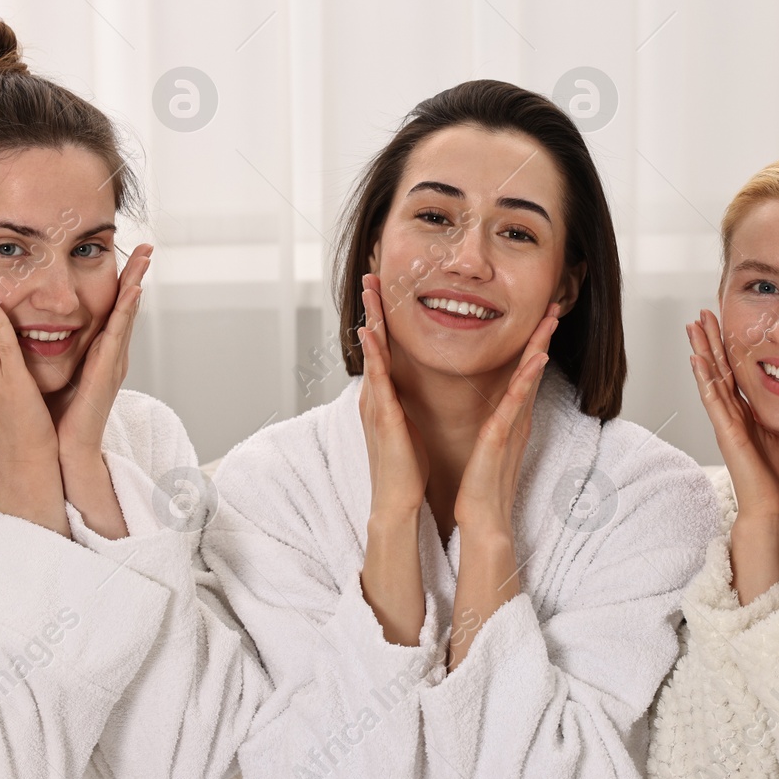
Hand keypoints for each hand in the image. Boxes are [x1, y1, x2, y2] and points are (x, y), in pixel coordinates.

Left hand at [45, 244, 152, 458]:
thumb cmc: (56, 417)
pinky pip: (118, 336)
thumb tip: (32, 326)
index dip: (120, 281)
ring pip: (126, 315)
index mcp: (99, 353)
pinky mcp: (107, 372)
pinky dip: (126, 313)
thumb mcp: (54, 372)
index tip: (126, 254)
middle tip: (147, 246)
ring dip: (136, 285)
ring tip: (145, 259)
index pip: (111, 309)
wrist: (64, 451)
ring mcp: (113, 363)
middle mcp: (111, 355)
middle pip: (126, 307)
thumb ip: (49, 350)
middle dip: (136, 275)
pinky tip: (132, 292)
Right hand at [357, 273, 429, 517]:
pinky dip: (372, 354)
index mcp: (383, 398)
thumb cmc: (407, 469)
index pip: (382, 350)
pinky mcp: (383, 417)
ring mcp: (375, 405)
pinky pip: (377, 379)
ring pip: (372, 353)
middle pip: (372, 344)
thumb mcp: (407, 427)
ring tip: (369, 292)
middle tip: (370, 276)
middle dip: (372, 309)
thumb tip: (410, 391)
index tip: (383, 292)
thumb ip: (405, 405)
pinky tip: (369, 333)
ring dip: (371, 320)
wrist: (397, 502)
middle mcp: (375, 396)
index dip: (382, 320)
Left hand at [452, 303, 558, 536]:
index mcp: (511, 419)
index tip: (539, 319)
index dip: (533, 345)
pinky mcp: (501, 436)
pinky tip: (536, 361)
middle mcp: (517, 419)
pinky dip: (527, 381)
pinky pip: (515, 404)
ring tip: (549, 321)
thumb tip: (497, 412)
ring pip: (529, 380)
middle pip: (533, 370)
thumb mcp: (489, 446)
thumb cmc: (482, 485)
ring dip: (540, 348)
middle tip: (552, 307)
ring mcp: (512, 426)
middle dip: (543, 338)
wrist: (483, 517)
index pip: (524, 374)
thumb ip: (496, 426)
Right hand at [687, 309, 778, 517]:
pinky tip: (696, 361)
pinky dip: (703, 380)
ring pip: (711, 379)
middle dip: (710, 340)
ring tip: (692, 327)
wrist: (774, 507)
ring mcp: (726, 422)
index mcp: (749, 412)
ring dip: (700, 352)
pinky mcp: (726, 433)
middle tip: (702, 312)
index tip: (724, 320)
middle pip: (718, 369)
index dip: (728, 346)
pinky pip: (713, 402)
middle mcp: (734, 414)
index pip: (735, 371)